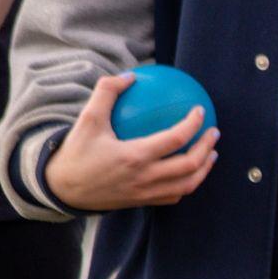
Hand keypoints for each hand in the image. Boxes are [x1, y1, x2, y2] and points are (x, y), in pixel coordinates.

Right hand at [45, 73, 218, 211]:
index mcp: (135, 156)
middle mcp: (146, 178)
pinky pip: (175, 195)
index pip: (175, 139)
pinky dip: (188, 183)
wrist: (63, 188)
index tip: (200, 111)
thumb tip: (130, 76)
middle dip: (207, 148)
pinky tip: (191, 171)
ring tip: (211, 154)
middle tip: (214, 132)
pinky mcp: (145, 202)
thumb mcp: (88, 119)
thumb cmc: (77, 152)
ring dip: (204, 169)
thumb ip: (107, 93)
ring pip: (188, 185)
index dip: (193, 124)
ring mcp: (147, 193)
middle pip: (190, 166)